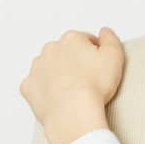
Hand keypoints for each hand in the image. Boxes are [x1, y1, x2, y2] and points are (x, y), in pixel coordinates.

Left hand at [19, 26, 124, 143]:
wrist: (73, 112)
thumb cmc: (94, 87)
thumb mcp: (115, 57)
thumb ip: (111, 39)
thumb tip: (105, 32)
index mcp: (71, 39)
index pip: (85, 40)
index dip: (95, 54)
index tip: (100, 67)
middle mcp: (51, 49)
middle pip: (64, 52)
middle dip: (74, 62)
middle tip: (87, 80)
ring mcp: (37, 67)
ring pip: (48, 67)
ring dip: (58, 74)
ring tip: (72, 91)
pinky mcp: (29, 86)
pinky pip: (36, 85)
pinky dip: (45, 90)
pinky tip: (57, 99)